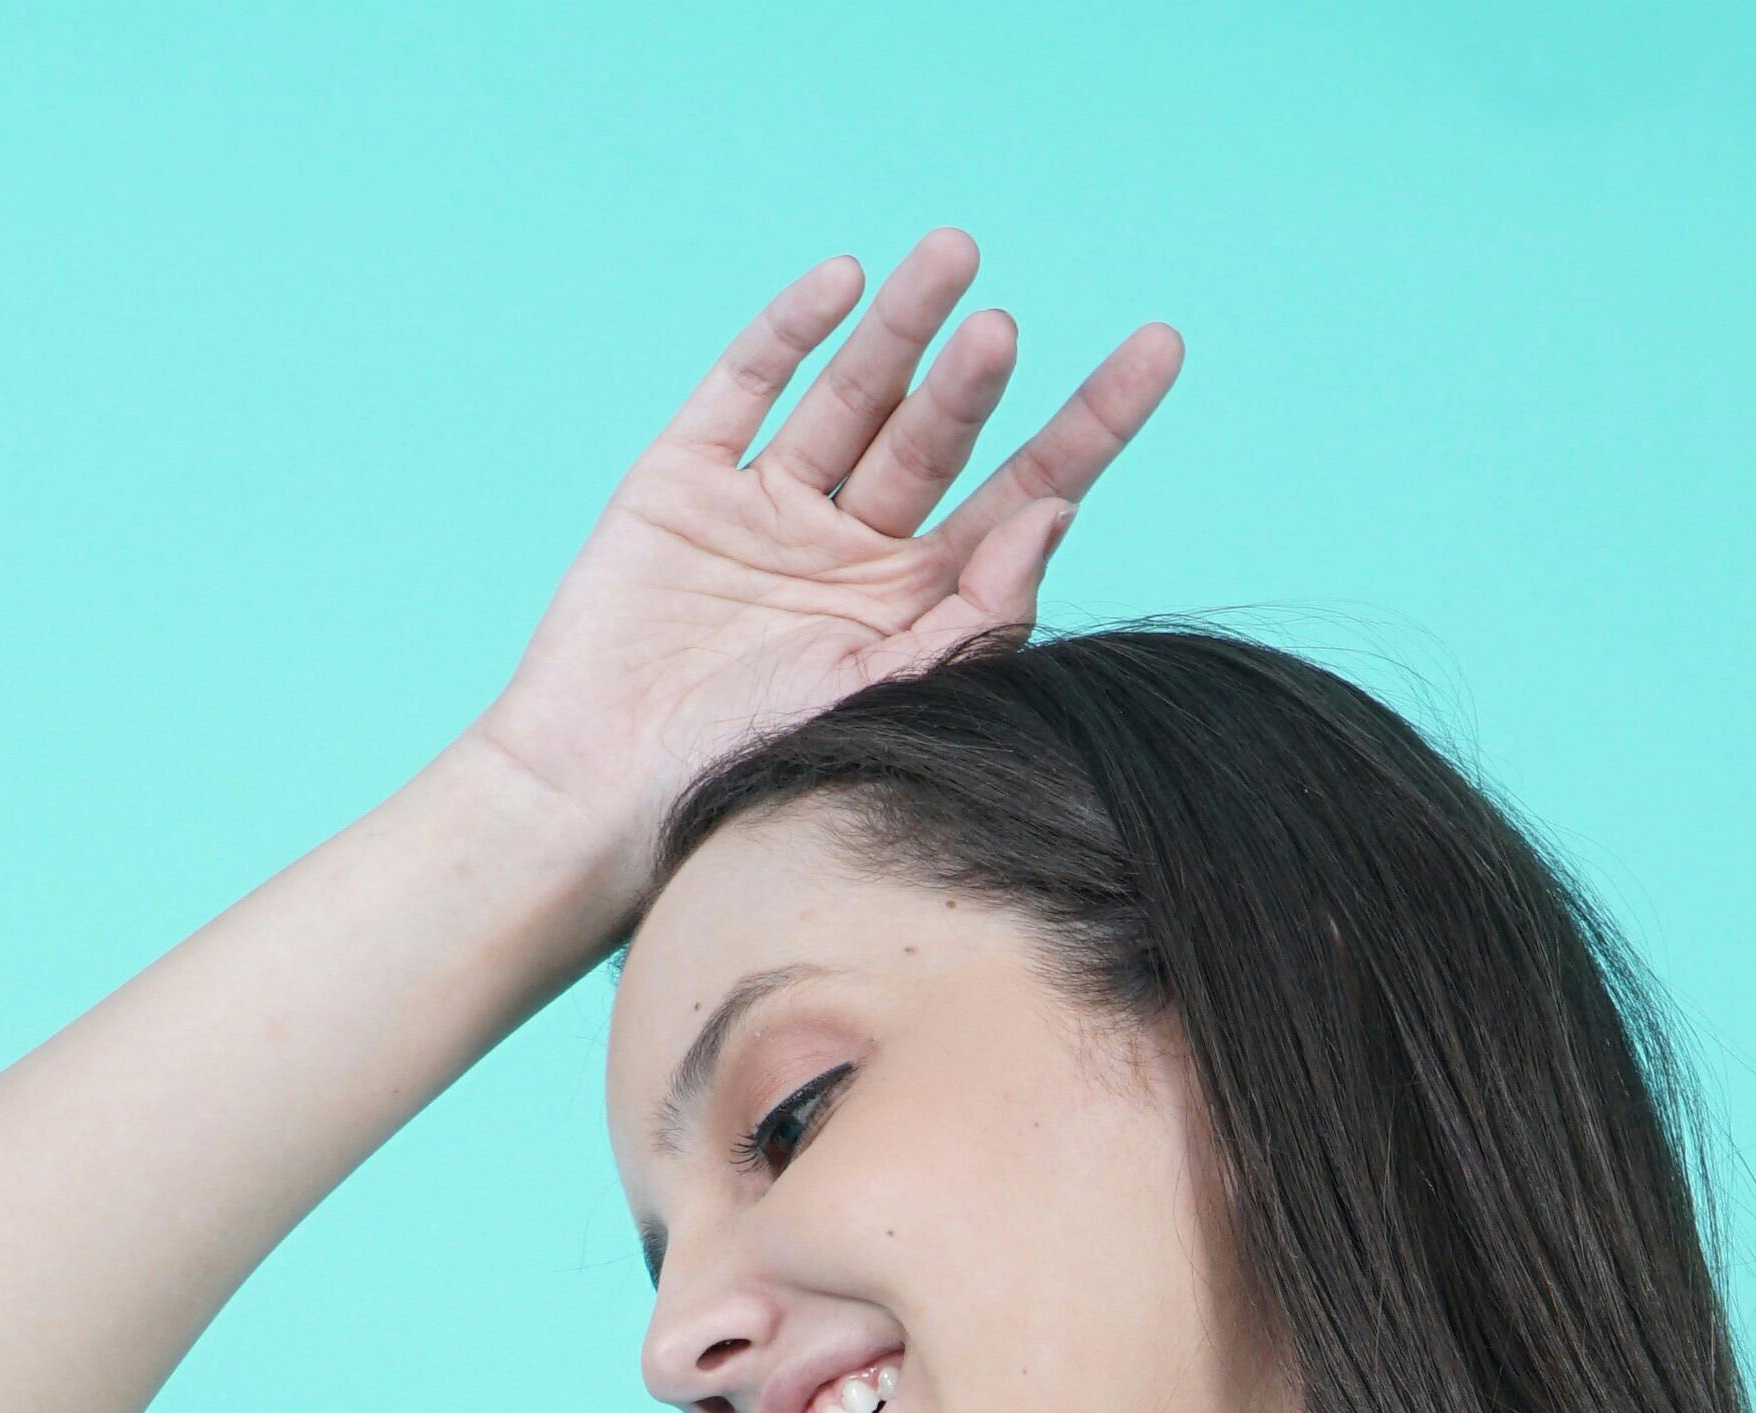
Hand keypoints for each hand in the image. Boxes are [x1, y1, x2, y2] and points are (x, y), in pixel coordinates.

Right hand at [472, 238, 1183, 899]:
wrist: (597, 810)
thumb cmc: (745, 789)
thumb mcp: (881, 709)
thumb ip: (971, 620)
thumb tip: (1054, 515)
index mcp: (918, 609)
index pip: (1025, 498)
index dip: (1092, 426)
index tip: (1158, 349)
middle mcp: (854, 551)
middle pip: (941, 438)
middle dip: (977, 382)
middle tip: (1004, 333)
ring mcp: (770, 512)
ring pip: (855, 398)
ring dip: (903, 332)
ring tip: (954, 260)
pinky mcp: (686, 484)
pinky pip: (745, 388)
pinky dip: (791, 333)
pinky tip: (846, 284)